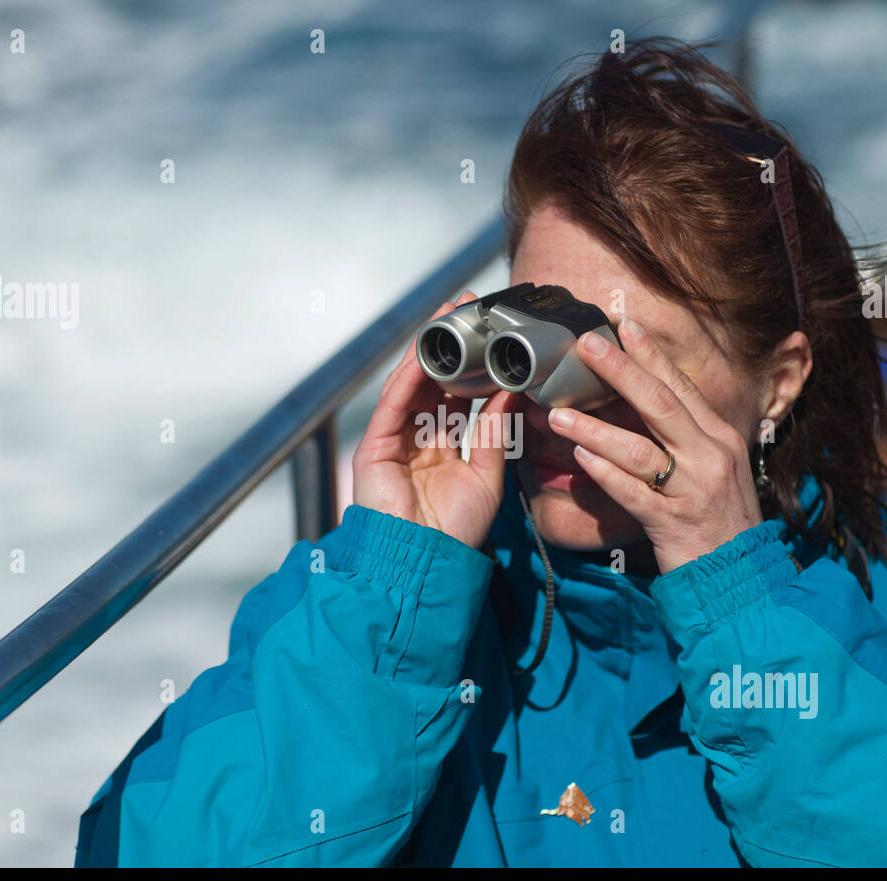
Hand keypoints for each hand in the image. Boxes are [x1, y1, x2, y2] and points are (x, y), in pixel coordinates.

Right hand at [352, 291, 517, 549]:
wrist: (425, 564)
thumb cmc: (455, 530)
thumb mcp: (488, 474)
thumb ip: (496, 432)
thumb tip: (511, 391)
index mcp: (443, 446)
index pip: (457, 395)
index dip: (472, 365)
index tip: (491, 336)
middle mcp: (417, 439)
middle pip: (432, 382)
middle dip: (449, 346)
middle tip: (469, 310)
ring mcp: (394, 440)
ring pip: (411, 385)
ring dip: (427, 350)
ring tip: (447, 317)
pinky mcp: (375, 446)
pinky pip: (394, 404)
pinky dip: (408, 377)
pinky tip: (424, 354)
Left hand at [544, 316, 762, 573]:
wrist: (742, 579)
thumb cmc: (720, 521)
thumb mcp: (713, 471)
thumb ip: (685, 439)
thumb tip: (648, 405)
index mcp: (720, 438)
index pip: (681, 387)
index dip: (651, 355)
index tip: (623, 325)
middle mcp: (711, 457)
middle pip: (661, 404)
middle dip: (621, 371)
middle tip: (586, 346)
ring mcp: (694, 490)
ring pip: (640, 450)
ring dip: (595, 429)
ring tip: (558, 415)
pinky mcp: (675, 524)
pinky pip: (635, 495)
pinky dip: (607, 476)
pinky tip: (580, 461)